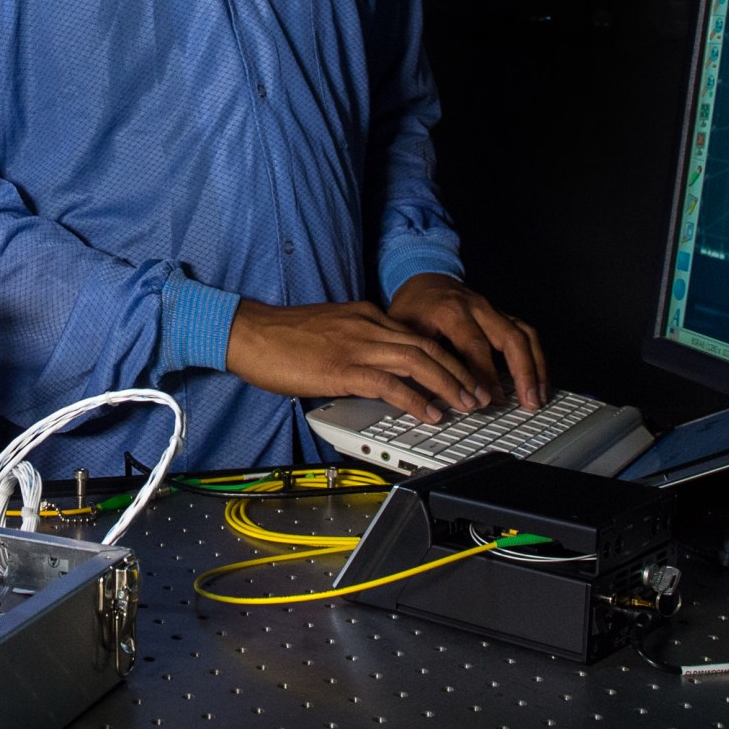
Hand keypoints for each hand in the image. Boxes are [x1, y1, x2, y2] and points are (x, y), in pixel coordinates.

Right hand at [224, 298, 482, 421]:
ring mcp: (357, 345)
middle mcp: (368, 325)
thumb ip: (356, 342)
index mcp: (365, 315)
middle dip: (459, 371)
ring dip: (448, 385)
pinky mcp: (343, 368)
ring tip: (467, 404)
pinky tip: (430, 413)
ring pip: (418, 361)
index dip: (447, 357)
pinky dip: (416, 399)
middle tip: (479, 393)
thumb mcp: (329, 330)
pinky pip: (390, 384)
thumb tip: (376, 368)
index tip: (463, 375)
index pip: (418, 335)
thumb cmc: (281, 336)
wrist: (249, 332)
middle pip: (428, 346)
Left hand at [386, 273, 546, 408]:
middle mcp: (477, 307)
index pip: (474, 345)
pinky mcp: (502, 315)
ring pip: (525, 335)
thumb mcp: (404, 331)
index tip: (488, 400)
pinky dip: (537, 358)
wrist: (423, 279)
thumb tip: (426, 395)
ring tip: (539, 397)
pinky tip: (539, 380)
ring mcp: (493, 310)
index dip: (484, 375)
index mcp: (450, 310)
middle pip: (510, 338)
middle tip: (527, 402)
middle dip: (523, 373)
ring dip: (536, 368)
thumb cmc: (412, 307)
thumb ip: (418, 358)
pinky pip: (527, 335)